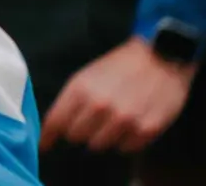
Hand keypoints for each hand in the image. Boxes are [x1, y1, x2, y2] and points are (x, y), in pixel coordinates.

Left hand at [41, 36, 195, 153]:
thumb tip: (56, 125)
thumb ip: (70, 100)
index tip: (44, 145)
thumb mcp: (87, 75)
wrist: (161, 57)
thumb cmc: (119, 65)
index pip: (55, 122)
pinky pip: (126, 148)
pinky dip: (126, 140)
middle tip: (90, 120)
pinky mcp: (146, 129)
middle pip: (76, 137)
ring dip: (102, 136)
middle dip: (80, 130)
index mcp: (80, 89)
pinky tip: (131, 124)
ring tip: (112, 120)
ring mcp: (124, 120)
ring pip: (99, 145)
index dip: (47, 136)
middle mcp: (100, 106)